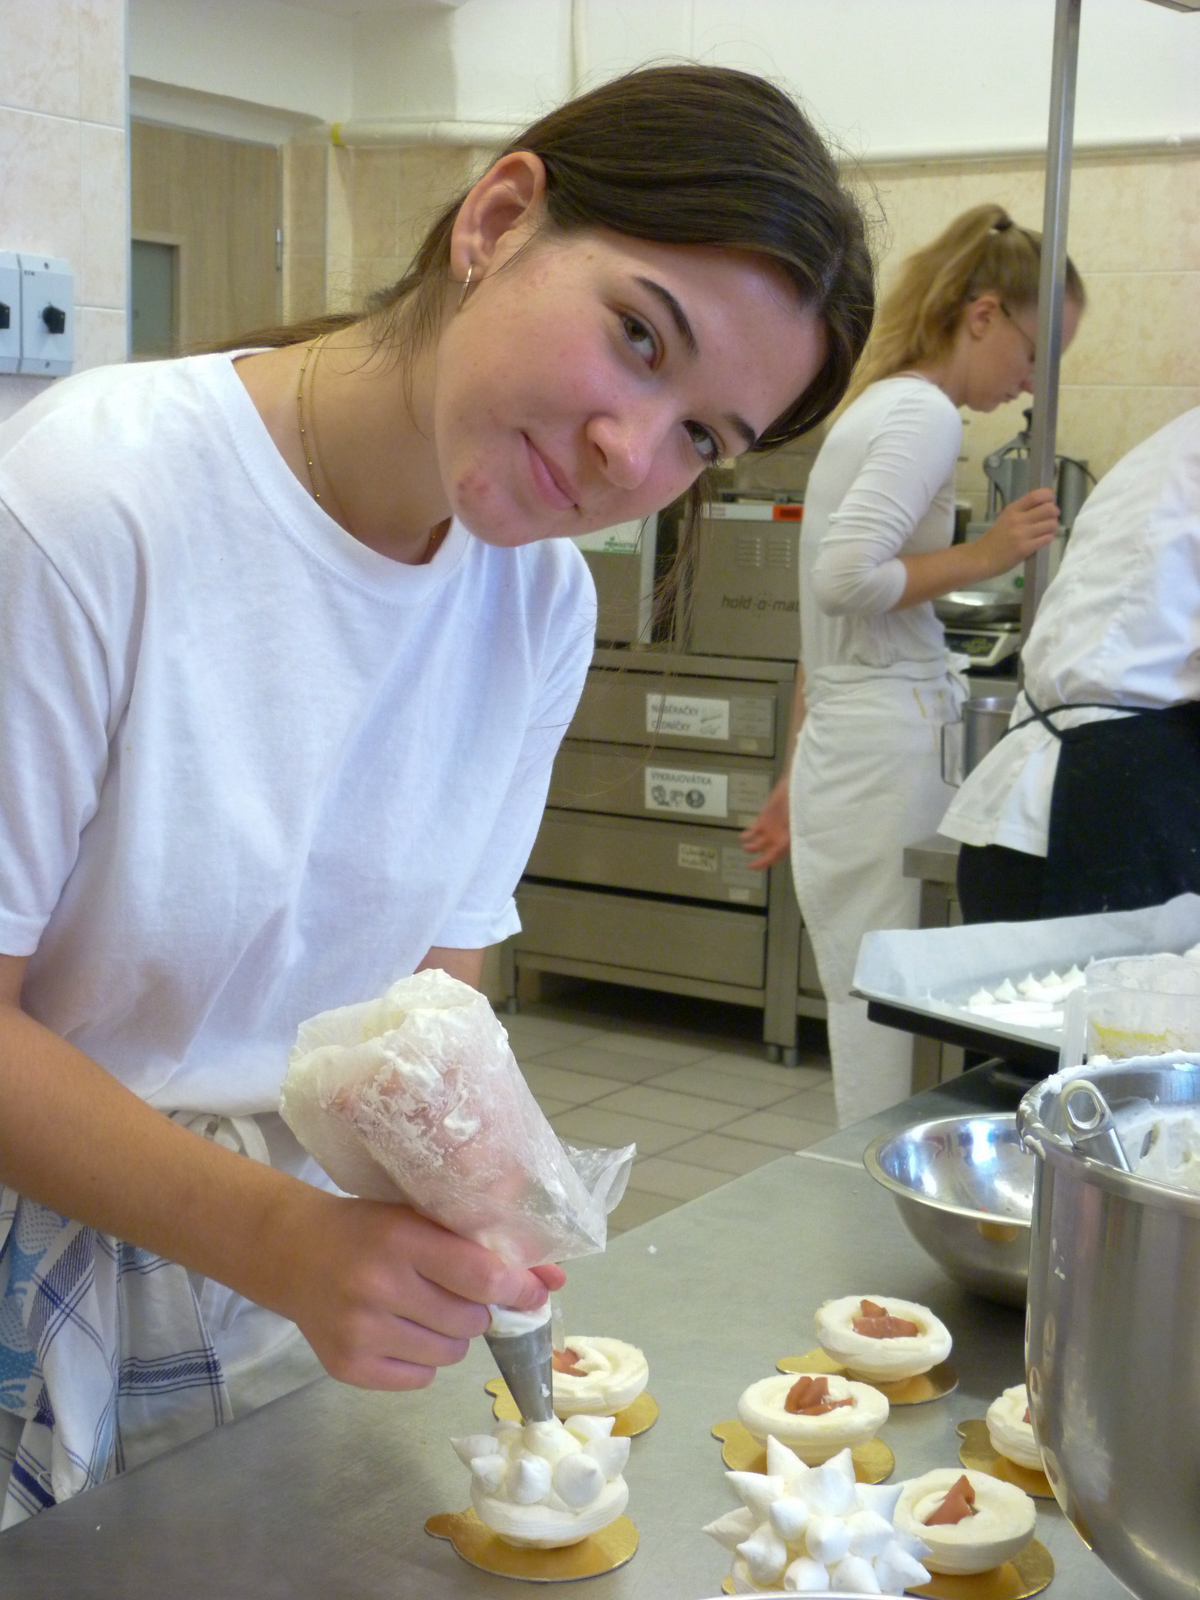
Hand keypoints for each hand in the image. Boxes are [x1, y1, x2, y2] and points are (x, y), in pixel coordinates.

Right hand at [263, 1186, 559, 1390]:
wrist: (292, 1251)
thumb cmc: (369, 1228)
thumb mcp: (420, 1216)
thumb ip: (484, 1243)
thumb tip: (554, 1278)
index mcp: (401, 1238)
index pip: (482, 1276)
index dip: (518, 1287)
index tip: (533, 1290)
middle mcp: (378, 1286)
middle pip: (470, 1320)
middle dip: (477, 1308)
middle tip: (456, 1290)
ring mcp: (360, 1331)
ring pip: (449, 1354)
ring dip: (451, 1335)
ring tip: (424, 1308)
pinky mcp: (347, 1367)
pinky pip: (420, 1380)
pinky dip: (423, 1361)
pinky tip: (400, 1330)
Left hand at [740, 777, 790, 869]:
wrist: (794, 787)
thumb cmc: (798, 804)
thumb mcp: (797, 820)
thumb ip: (790, 834)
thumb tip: (781, 847)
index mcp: (789, 840)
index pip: (775, 856)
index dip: (764, 862)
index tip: (752, 866)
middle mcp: (779, 838)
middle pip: (767, 853)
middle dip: (759, 858)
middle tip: (750, 863)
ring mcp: (770, 829)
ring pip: (758, 844)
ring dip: (751, 847)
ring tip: (745, 847)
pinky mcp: (763, 820)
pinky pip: (753, 831)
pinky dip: (747, 836)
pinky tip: (742, 837)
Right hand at [970, 488, 1058, 578]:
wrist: (981, 558)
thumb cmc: (995, 538)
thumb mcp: (1005, 519)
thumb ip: (1023, 512)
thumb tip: (1046, 507)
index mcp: (1012, 509)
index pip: (1036, 496)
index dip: (1049, 496)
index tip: (1050, 501)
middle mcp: (1018, 519)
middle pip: (1048, 509)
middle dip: (1054, 513)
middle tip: (1051, 518)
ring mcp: (1022, 535)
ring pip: (1051, 525)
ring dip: (1052, 527)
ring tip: (1045, 530)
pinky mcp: (1025, 549)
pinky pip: (1046, 539)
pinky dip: (1047, 538)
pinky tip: (1041, 540)